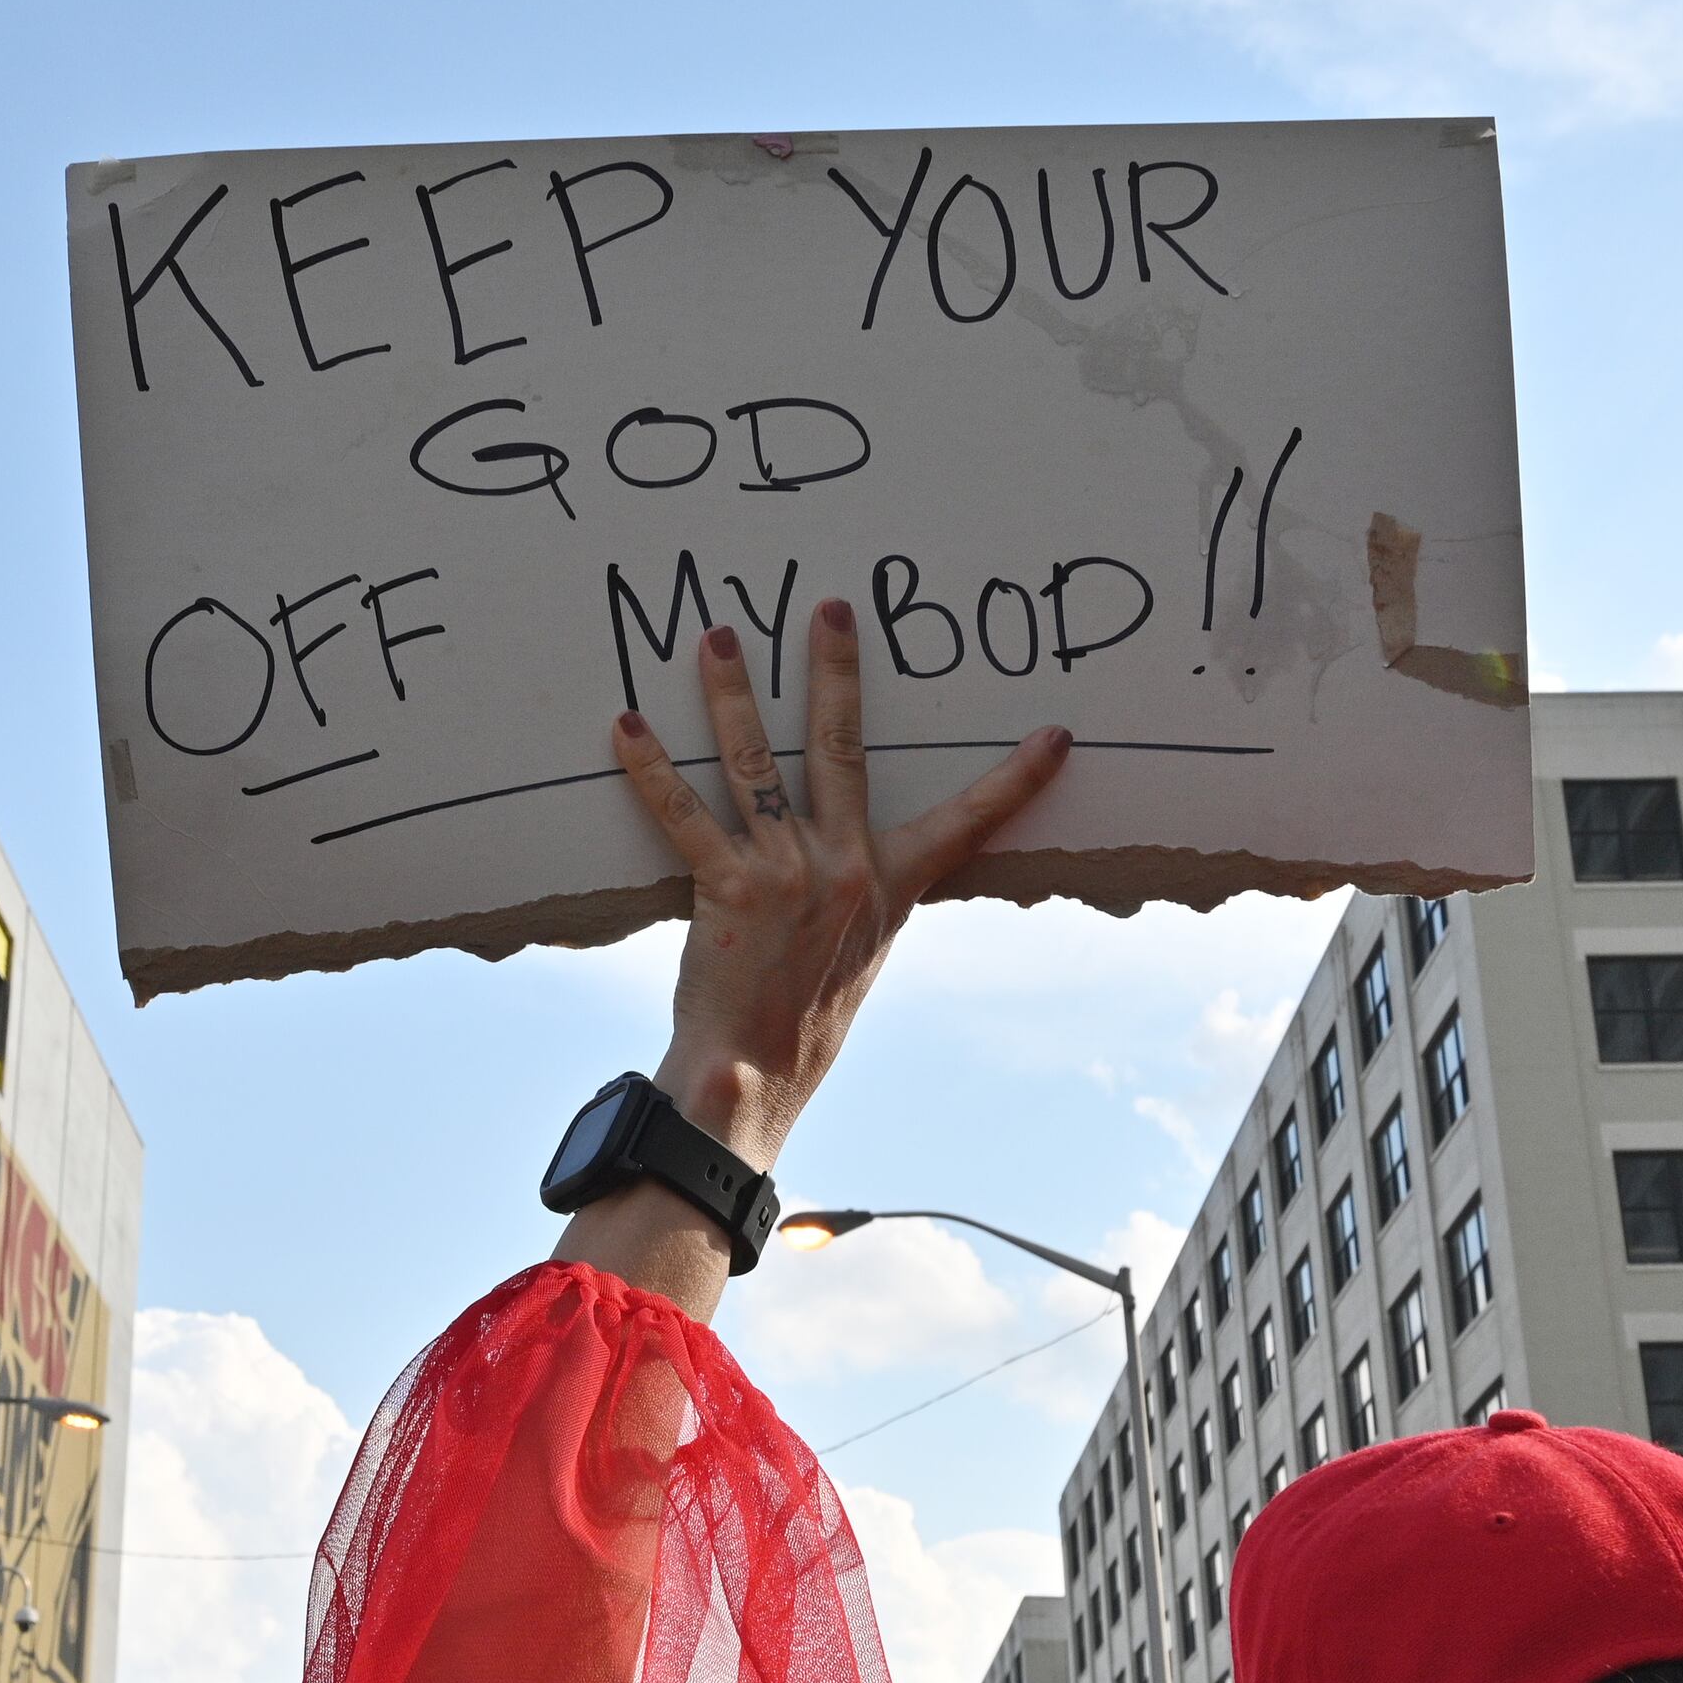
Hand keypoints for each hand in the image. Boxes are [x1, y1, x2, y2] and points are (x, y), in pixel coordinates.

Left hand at [614, 599, 1068, 1170]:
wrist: (756, 1075)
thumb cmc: (805, 1016)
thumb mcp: (860, 949)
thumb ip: (862, 892)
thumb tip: (864, 861)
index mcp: (889, 883)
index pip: (966, 822)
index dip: (1012, 779)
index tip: (1054, 736)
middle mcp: (845, 866)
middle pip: (843, 747)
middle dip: (837, 671)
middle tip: (833, 607)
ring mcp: (786, 872)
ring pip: (756, 760)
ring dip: (732, 693)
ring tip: (718, 637)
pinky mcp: (727, 888)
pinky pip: (683, 813)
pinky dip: (651, 767)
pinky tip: (627, 725)